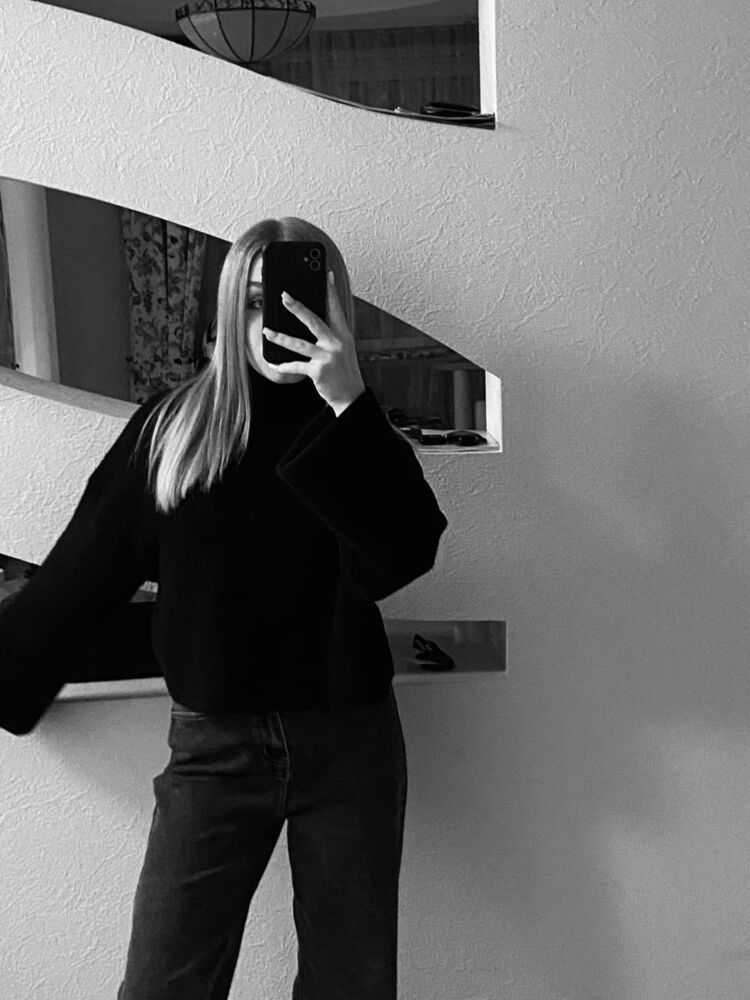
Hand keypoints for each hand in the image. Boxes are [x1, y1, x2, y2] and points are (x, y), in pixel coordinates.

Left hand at [263, 271, 364, 414]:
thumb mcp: (341, 347)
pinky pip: (296, 366)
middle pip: (314, 321)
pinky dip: (283, 365)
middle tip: (284, 296)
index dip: (330, 291)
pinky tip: (272, 363)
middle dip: (297, 308)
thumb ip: (330, 332)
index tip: (326, 275)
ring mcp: (328, 357)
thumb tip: (310, 317)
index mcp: (343, 334)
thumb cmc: (342, 369)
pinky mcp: (319, 372)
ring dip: (281, 337)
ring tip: (266, 331)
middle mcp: (336, 343)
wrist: (350, 395)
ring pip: (300, 344)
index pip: (335, 308)